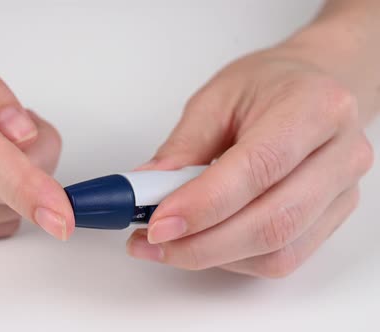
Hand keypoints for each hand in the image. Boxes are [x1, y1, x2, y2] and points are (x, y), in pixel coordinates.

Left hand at [127, 43, 373, 276]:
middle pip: (272, 222)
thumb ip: (182, 147)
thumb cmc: (269, 86)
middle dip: (202, 243)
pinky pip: (282, 259)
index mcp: (314, 108)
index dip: (204, 204)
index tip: (158, 223)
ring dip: (213, 256)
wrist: (318, 89)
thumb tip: (146, 191)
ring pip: (278, 251)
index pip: (258, 168)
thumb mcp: (216, 99)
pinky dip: (233, 260)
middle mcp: (342, 154)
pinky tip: (204, 242)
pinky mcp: (333, 219)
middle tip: (152, 241)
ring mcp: (343, 192)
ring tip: (168, 244)